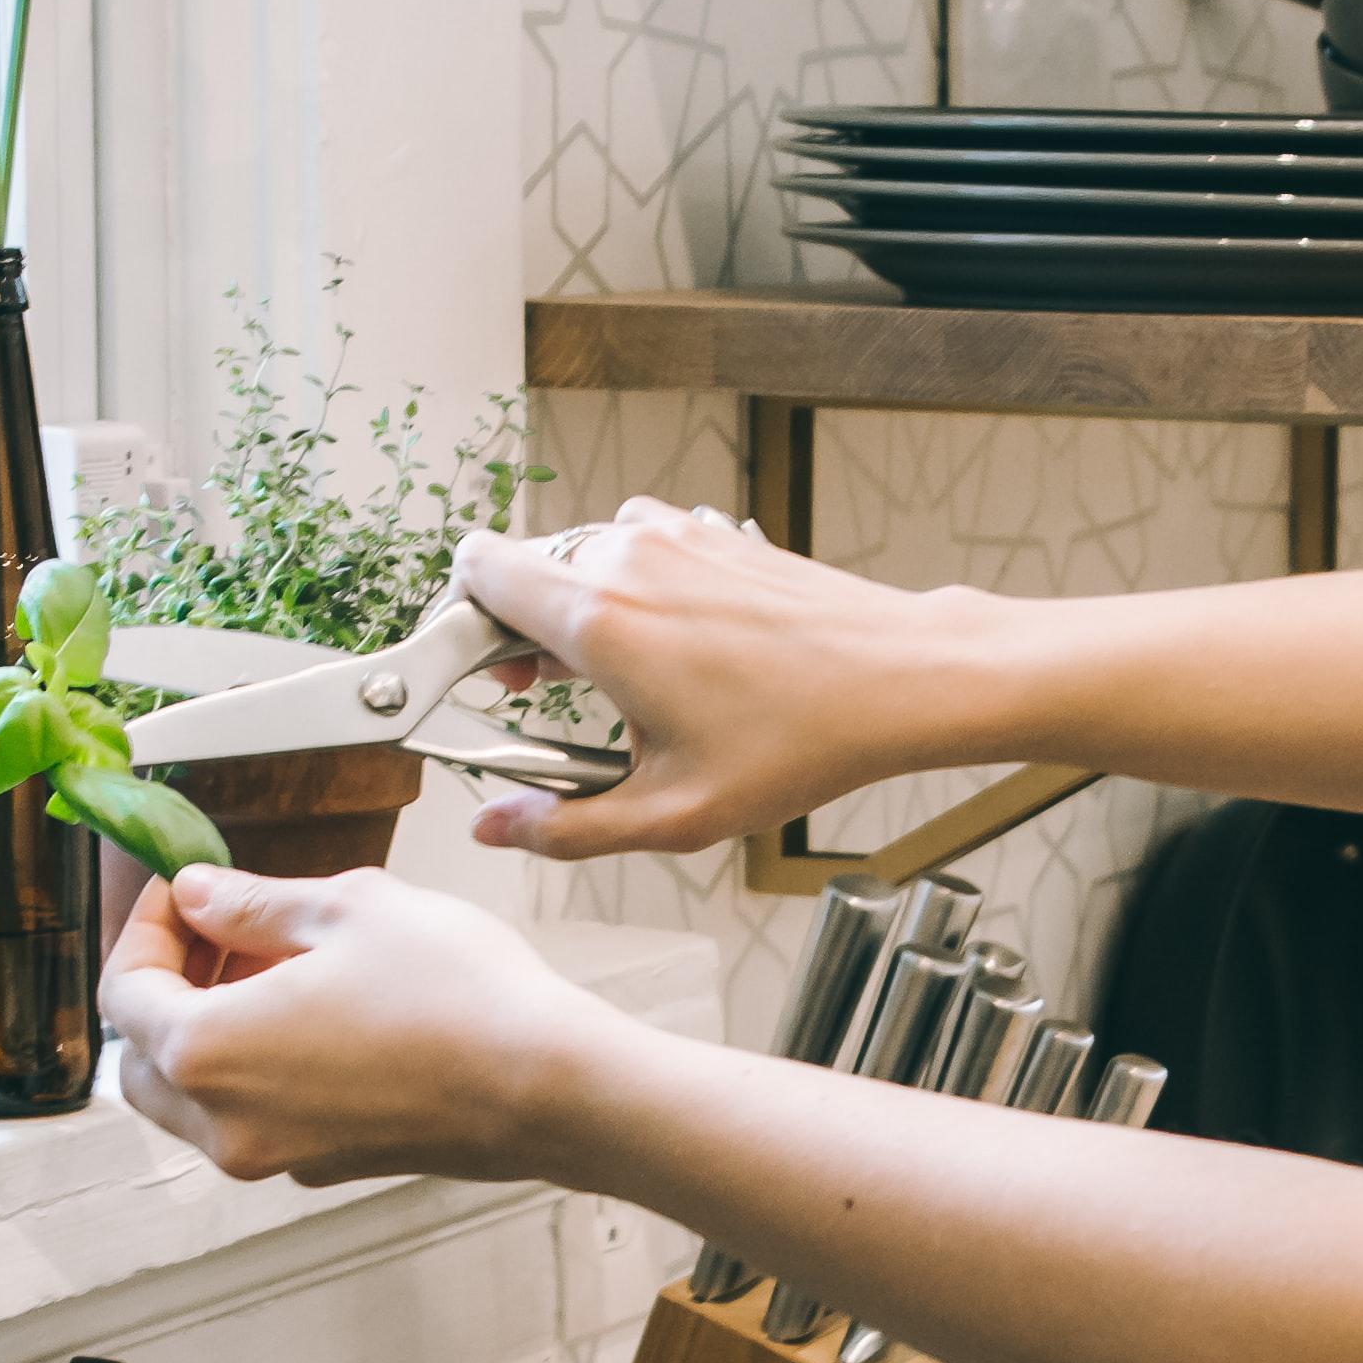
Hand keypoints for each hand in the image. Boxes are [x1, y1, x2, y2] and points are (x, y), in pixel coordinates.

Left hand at [105, 865, 639, 1187]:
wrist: (549, 1087)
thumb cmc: (458, 998)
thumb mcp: (345, 910)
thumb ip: (251, 904)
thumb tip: (199, 896)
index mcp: (208, 1052)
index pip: (125, 992)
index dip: (146, 928)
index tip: (184, 890)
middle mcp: (226, 1122)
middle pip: (143, 1059)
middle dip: (167, 986)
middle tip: (219, 927)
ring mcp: (276, 1155)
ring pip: (194, 1097)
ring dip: (208, 1029)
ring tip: (275, 962)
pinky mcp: (324, 1165)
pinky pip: (252, 1116)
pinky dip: (254, 1065)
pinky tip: (314, 1009)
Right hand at [443, 498, 995, 858]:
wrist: (900, 678)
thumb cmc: (800, 740)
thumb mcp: (673, 813)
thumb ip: (567, 827)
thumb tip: (498, 831)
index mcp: (599, 618)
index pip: (478, 568)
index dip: (462, 620)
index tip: (483, 674)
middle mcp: (627, 556)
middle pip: (526, 567)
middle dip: (520, 629)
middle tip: (545, 696)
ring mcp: (675, 534)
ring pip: (583, 556)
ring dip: (578, 606)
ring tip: (611, 677)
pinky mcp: (713, 531)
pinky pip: (638, 546)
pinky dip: (631, 586)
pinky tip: (668, 648)